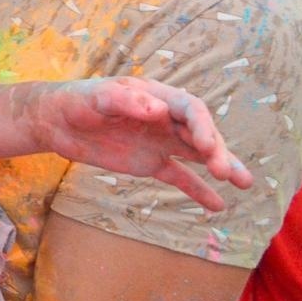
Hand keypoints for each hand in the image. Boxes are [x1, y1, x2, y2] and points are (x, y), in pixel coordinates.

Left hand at [29, 77, 254, 210]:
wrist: (56, 121)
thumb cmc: (76, 101)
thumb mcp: (97, 98)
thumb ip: (125, 102)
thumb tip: (159, 109)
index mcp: (156, 96)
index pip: (190, 109)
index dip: (203, 127)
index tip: (208, 147)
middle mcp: (165, 118)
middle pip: (200, 132)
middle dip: (217, 150)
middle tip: (228, 173)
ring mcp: (159, 140)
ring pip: (197, 154)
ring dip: (221, 166)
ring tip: (245, 183)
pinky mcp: (150, 162)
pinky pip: (179, 176)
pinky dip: (197, 190)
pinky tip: (217, 205)